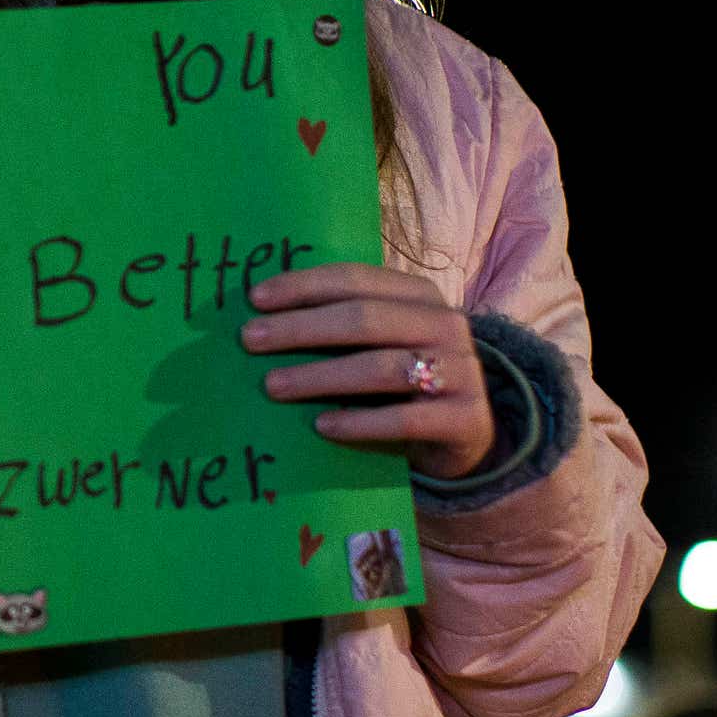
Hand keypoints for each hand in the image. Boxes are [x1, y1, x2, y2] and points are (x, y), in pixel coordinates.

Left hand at [242, 263, 495, 478]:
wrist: (464, 437)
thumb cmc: (401, 384)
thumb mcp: (378, 345)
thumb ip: (338, 326)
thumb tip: (260, 319)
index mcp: (419, 295)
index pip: (355, 279)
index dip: (303, 286)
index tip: (254, 299)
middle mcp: (445, 324)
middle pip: (364, 319)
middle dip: (301, 328)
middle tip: (250, 341)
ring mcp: (462, 371)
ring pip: (382, 368)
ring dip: (320, 377)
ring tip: (272, 386)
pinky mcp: (466, 418)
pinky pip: (406, 419)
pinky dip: (360, 422)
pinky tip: (322, 426)